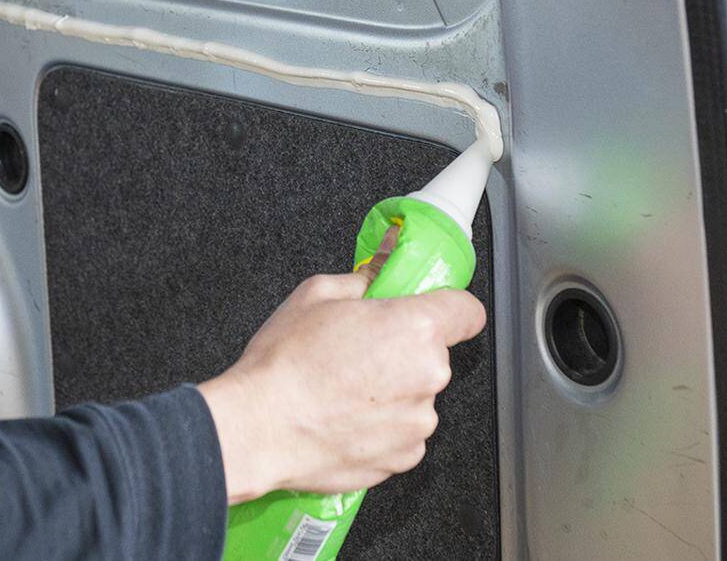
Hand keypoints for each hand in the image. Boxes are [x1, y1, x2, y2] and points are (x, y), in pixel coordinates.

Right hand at [197, 227, 485, 503]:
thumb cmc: (284, 363)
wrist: (259, 427)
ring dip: (391, 391)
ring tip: (342, 390)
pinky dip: (380, 426)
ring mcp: (418, 421)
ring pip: (416, 395)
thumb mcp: (315, 295)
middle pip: (433, 355)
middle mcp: (427, 376)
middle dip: (402, 351)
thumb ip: (361, 280)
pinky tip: (344, 417)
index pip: (467, 311)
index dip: (448, 307)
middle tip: (357, 350)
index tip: (432, 311)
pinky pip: (402, 432)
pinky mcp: (404, 457)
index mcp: (414, 328)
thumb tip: (379, 270)